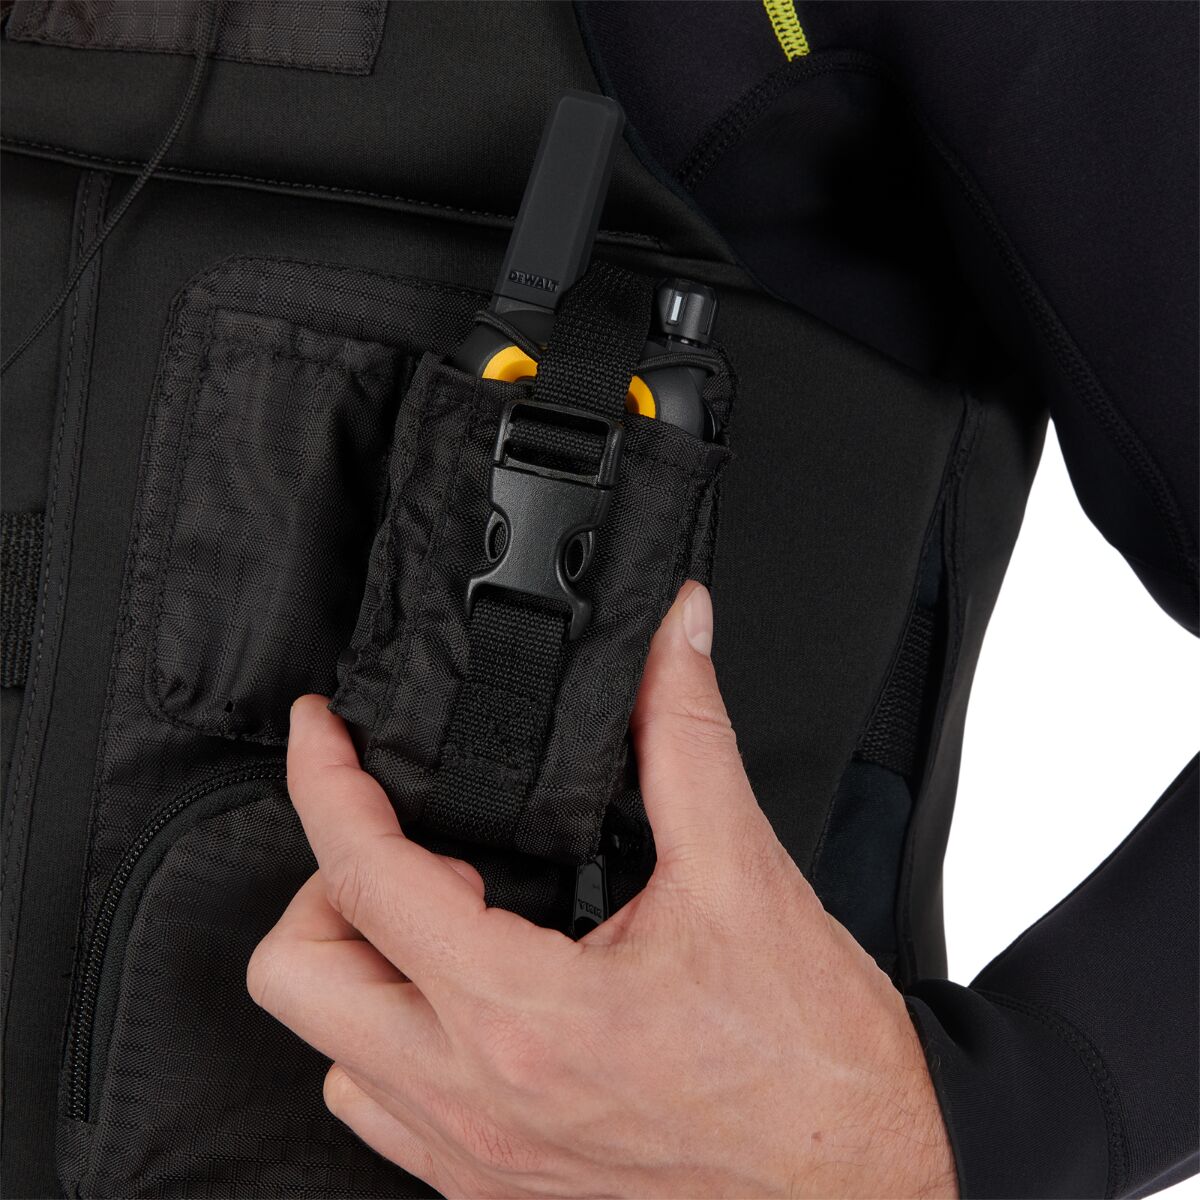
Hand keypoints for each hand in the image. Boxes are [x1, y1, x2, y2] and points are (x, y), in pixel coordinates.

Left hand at [248, 582, 956, 1197]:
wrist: (865, 1178)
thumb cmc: (813, 1059)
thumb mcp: (741, 873)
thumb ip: (687, 734)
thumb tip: (676, 638)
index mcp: (529, 1013)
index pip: (366, 877)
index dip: (325, 782)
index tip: (323, 733)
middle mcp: (480, 1097)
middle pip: (297, 976)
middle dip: (327, 883)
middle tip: (401, 842)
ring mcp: (477, 1158)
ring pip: (329, 1053)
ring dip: (363, 968)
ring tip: (440, 920)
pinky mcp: (494, 1191)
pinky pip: (381, 1114)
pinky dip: (388, 1042)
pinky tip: (459, 999)